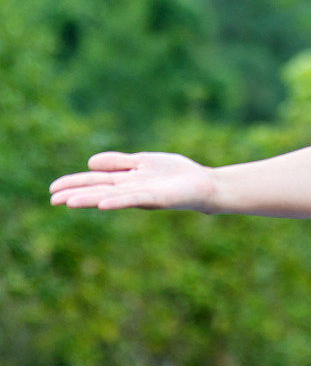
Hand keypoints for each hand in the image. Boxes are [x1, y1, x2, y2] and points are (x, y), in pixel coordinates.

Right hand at [49, 151, 215, 212]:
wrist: (203, 185)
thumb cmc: (175, 175)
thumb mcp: (143, 163)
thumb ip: (120, 163)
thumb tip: (90, 162)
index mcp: (127, 179)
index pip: (96, 180)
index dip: (75, 183)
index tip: (52, 189)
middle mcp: (131, 189)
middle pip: (99, 190)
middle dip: (76, 194)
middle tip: (52, 199)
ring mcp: (143, 194)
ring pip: (112, 196)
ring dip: (91, 199)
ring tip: (69, 202)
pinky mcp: (157, 197)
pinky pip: (135, 199)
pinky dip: (119, 200)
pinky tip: (103, 203)